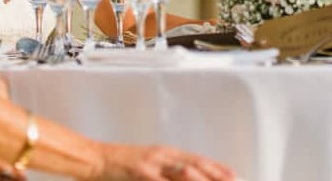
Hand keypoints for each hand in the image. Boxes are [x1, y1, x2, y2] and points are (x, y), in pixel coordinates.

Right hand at [95, 144, 234, 180]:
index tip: (235, 175)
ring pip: (184, 172)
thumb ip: (167, 171)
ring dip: (201, 179)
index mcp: (167, 154)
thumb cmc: (121, 165)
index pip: (198, 161)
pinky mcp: (141, 171)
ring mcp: (153, 164)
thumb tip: (185, 175)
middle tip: (234, 180)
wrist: (96, 159)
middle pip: (196, 166)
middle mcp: (163, 156)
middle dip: (217, 175)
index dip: (218, 168)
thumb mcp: (149, 165)